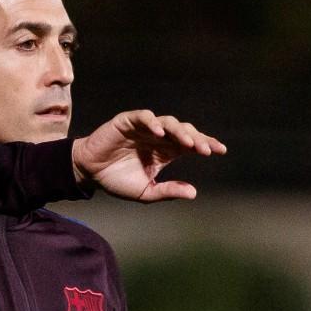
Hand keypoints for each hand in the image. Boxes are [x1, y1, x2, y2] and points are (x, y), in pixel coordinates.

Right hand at [71, 110, 226, 202]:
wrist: (89, 173)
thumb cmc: (117, 180)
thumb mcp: (145, 191)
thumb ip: (168, 191)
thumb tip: (193, 193)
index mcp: (165, 151)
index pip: (191, 144)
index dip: (206, 144)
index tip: (221, 150)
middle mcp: (158, 137)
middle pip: (184, 131)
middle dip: (197, 139)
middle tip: (206, 150)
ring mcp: (144, 127)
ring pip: (168, 122)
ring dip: (180, 131)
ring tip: (188, 144)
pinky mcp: (127, 121)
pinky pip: (143, 117)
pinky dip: (153, 123)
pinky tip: (161, 133)